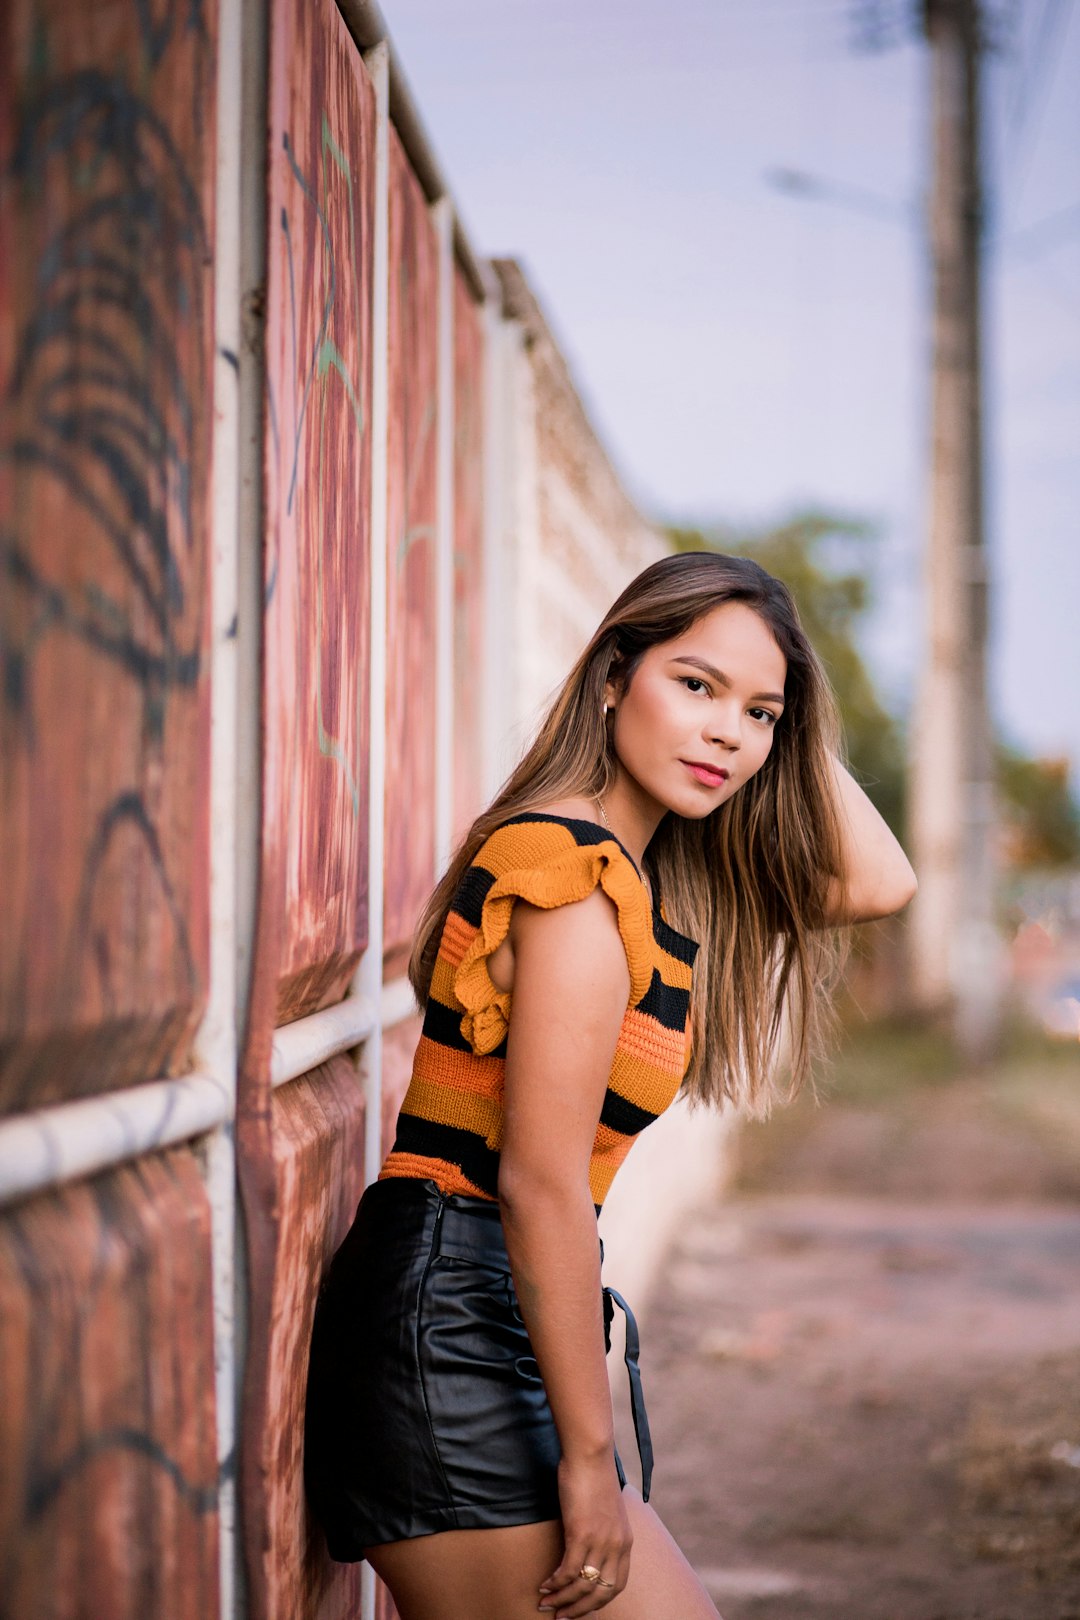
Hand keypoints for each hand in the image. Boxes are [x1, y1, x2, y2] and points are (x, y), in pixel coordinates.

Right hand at [538, 1453, 631, 1614]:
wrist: (590, 1453)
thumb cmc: (594, 1476)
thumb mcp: (606, 1511)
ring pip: (582, 1585)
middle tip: (559, 1617)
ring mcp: (600, 1541)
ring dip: (562, 1600)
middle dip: (578, 1610)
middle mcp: (616, 1546)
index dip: (598, 1603)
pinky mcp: (582, 1533)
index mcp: (625, 1542)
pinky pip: (568, 1570)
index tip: (580, 1610)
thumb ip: (602, 1532)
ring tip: (545, 1604)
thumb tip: (587, 1548)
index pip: (616, 1586)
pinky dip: (555, 1582)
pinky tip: (544, 1585)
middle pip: (600, 1593)